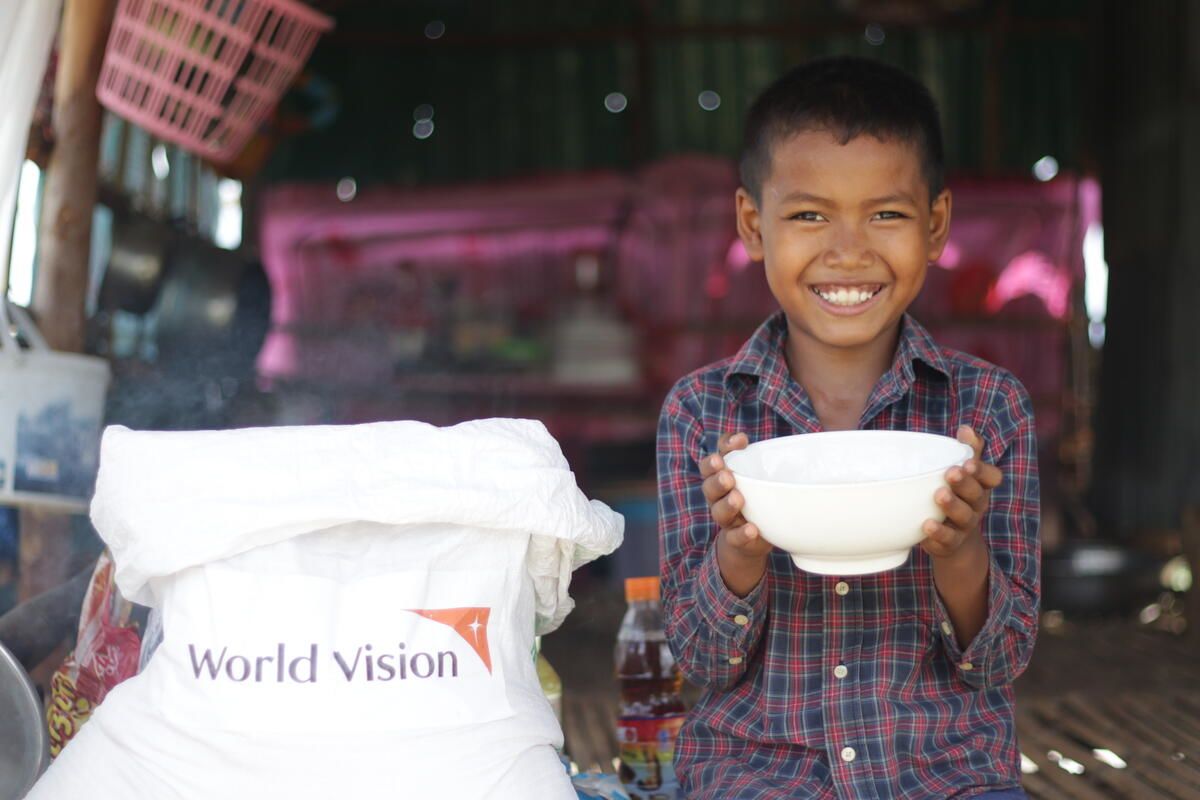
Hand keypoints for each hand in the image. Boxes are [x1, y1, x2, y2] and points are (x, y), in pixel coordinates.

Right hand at [699, 432, 772, 594]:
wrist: (750, 540)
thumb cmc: (760, 500)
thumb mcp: (764, 480)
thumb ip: (776, 465)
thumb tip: (813, 447)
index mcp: (725, 476)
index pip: (718, 456)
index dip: (725, 446)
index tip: (742, 440)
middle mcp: (719, 496)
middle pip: (708, 484)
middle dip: (716, 477)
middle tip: (728, 474)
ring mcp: (726, 518)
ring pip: (718, 510)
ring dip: (726, 504)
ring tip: (738, 499)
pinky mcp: (735, 539)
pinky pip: (734, 537)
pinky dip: (741, 534)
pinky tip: (751, 529)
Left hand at [920, 425, 1002, 560]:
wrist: (955, 541)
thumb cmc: (958, 497)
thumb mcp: (964, 474)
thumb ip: (967, 451)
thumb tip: (966, 428)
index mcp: (981, 487)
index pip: (991, 477)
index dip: (982, 470)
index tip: (968, 462)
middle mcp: (976, 506)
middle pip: (976, 495)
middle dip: (964, 483)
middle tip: (951, 473)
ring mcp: (964, 526)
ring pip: (964, 517)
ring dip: (952, 506)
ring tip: (938, 495)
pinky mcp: (950, 544)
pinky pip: (947, 540)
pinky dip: (938, 534)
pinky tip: (926, 526)